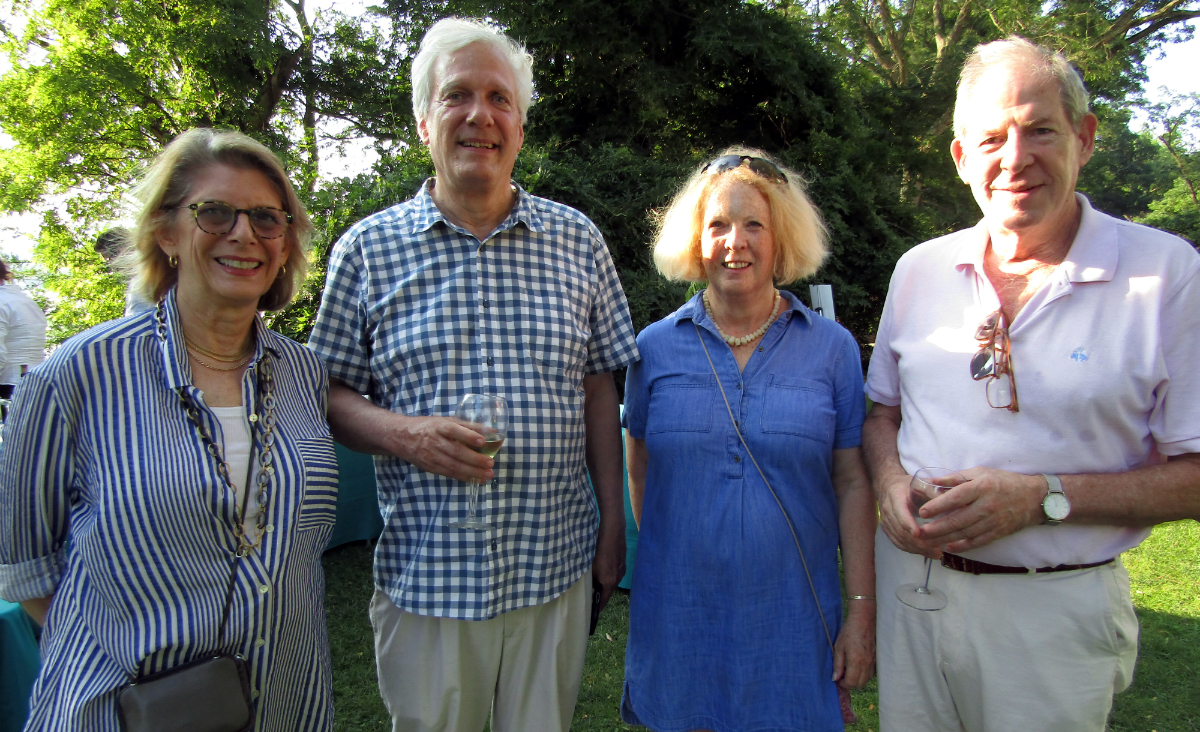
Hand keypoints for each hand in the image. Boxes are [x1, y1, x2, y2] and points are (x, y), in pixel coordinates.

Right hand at [390, 414, 493, 482]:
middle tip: (490, 463)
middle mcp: (435, 442)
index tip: (482, 441)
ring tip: (488, 474)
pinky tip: (476, 479)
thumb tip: (492, 431)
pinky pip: (449, 473)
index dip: (468, 436)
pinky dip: (464, 477)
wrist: (403, 438)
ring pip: (454, 466)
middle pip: (456, 452)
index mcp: (440, 427)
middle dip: (475, 459)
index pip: (454, 431)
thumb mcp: (446, 421)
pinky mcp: (431, 468)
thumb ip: (469, 426)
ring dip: (472, 472)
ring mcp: (432, 456)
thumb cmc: (430, 427)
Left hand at [590, 518, 625, 611]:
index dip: (597, 607)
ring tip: (594, 581)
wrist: (613, 530)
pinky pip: (615, 573)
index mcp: (610, 581)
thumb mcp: (591, 565)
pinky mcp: (623, 562)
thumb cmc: (599, 547)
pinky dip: (608, 574)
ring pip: (612, 581)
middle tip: (589, 596)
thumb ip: (590, 578)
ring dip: (604, 583)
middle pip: (608, 591)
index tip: (591, 612)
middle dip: (600, 594)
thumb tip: (588, 587)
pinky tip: (602, 568)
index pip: (604, 601)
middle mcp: (618, 578)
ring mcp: (622, 570)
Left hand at [833, 604, 875, 689]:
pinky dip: (865, 675)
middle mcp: (866, 664)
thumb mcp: (838, 647)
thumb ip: (837, 664)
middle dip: (850, 684)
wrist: (864, 620)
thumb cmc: (849, 631)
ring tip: (849, 671)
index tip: (838, 680)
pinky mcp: (876, 658)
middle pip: (859, 684)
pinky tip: (858, 667)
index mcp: (855, 661)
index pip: (851, 682)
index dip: (843, 684)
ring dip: (858, 680)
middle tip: (842, 676)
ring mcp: (873, 661)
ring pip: (866, 680)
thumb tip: (835, 678)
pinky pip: (871, 673)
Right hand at [876, 473, 938, 557]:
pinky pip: (899, 543)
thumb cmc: (909, 486)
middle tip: (937, 550)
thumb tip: (952, 500)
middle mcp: (887, 510)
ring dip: (917, 549)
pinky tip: (926, 552)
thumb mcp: (921, 483)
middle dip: (918, 542)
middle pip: (900, 530)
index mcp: (895, 496)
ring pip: (900, 539)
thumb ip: (933, 490)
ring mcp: (885, 522)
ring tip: (936, 554)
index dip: (908, 524)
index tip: (919, 534)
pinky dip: (913, 549)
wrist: (889, 487)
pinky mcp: (888, 531)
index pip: (900, 513)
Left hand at [917, 467, 1044, 551]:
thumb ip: (956, 477)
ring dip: (945, 538)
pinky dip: (963, 546)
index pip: (956, 498)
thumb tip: (932, 480)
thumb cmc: (1004, 481)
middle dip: (936, 527)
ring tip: (928, 541)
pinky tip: (949, 548)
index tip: (923, 512)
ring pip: (965, 533)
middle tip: (919, 532)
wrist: (1034, 497)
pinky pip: (978, 541)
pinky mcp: (998, 532)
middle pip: (958, 519)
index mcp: (981, 487)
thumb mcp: (980, 472)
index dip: (938, 506)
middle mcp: (986, 505)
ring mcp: (993, 521)